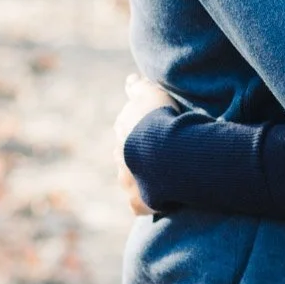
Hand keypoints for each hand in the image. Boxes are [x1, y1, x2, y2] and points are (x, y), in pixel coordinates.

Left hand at [114, 74, 176, 215]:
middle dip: (136, 157)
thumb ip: (139, 87)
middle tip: (158, 156)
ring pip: (129, 181)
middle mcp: (120, 157)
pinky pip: (140, 205)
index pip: (126, 132)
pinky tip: (161, 202)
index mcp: (123, 132)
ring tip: (164, 178)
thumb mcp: (150, 94)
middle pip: (125, 157)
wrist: (165, 151)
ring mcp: (126, 181)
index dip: (139, 133)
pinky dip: (147, 204)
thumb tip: (130, 78)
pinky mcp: (137, 202)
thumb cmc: (160, 120)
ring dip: (142, 179)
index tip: (152, 133)